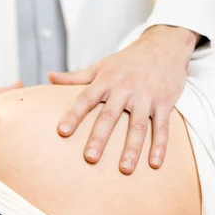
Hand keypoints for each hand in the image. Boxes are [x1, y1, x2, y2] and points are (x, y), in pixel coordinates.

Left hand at [50, 25, 198, 173]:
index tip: (62, 132)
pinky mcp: (165, 102)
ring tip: (124, 169)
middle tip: (90, 158)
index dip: (73, 115)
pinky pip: (162, 126)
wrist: (164, 45)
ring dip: (132, 148)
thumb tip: (49, 77)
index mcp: (106, 80)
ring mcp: (146, 96)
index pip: (86, 98)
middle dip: (100, 137)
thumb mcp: (100, 66)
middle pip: (110, 115)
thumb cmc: (126, 61)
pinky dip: (160, 145)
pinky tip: (155, 164)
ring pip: (138, 125)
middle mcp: (125, 88)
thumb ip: (75, 77)